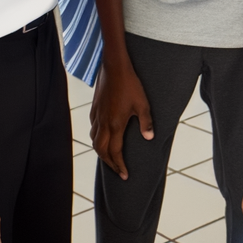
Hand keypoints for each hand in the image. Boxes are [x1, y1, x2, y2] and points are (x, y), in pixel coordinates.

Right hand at [89, 57, 153, 179]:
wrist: (114, 67)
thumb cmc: (131, 84)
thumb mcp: (143, 104)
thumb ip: (146, 122)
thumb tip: (149, 138)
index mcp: (115, 124)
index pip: (115, 152)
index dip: (119, 166)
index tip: (125, 175)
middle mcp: (103, 123)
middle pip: (101, 150)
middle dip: (109, 163)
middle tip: (118, 171)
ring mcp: (96, 116)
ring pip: (94, 140)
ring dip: (101, 151)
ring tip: (110, 157)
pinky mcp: (94, 108)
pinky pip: (93, 129)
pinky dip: (97, 138)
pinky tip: (103, 136)